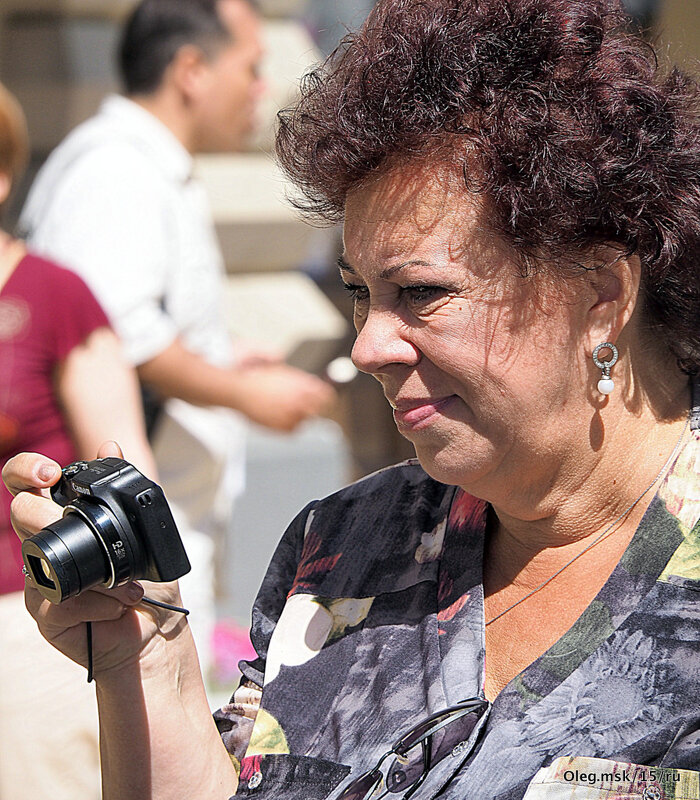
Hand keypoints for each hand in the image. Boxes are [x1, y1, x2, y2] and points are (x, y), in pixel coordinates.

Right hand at [3, 442, 187, 679]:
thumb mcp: (146, 529)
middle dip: (47, 516)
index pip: (26, 482)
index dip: (26, 470)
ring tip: (126, 583)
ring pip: (35, 556)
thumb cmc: (149, 577)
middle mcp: (48, 541)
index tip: (50, 473)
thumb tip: (111, 445)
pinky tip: (119, 603)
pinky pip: (56, 597)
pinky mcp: (46, 611)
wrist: (158, 629)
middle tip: (76, 526)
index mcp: (66, 515)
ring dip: (92, 568)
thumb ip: (126, 489)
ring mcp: (42, 577)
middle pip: (21, 511)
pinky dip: (97, 600)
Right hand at [234, 363, 336, 430]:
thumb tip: (312, 385)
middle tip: (300, 408)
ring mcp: (294, 414)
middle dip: (311, 409)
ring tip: (279, 409)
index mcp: (304, 384)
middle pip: (318, 410)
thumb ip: (300, 380)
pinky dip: (286, 425)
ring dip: (297, 417)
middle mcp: (302, 399)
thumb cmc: (257, 379)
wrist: (240, 390)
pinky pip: (293, 430)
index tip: (322, 402)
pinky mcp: (284, 427)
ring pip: (305, 421)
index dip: (324, 399)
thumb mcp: (283, 372)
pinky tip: (274, 416)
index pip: (327, 395)